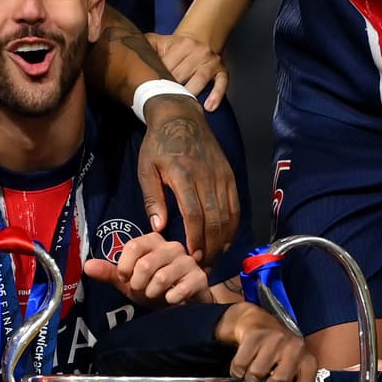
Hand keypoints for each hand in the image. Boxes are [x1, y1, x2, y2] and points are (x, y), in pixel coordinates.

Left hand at [81, 232, 213, 306]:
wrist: (184, 305)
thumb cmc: (155, 289)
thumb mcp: (129, 282)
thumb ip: (110, 273)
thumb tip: (87, 266)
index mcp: (154, 241)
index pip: (133, 245)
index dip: (124, 266)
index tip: (125, 279)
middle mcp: (172, 247)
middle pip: (145, 263)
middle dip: (138, 284)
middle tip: (141, 290)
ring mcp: (188, 261)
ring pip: (161, 277)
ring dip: (152, 293)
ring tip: (156, 295)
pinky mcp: (200, 278)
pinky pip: (180, 288)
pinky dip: (171, 298)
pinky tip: (171, 300)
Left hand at [137, 95, 238, 263]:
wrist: (180, 117)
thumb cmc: (158, 145)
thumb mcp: (146, 169)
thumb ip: (152, 198)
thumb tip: (158, 227)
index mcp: (184, 175)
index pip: (194, 214)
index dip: (195, 239)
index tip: (191, 257)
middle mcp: (207, 177)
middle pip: (215, 219)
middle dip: (210, 246)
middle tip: (202, 264)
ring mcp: (221, 176)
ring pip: (228, 215)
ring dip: (222, 240)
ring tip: (213, 257)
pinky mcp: (230, 175)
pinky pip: (235, 205)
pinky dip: (232, 225)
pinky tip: (224, 240)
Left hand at [145, 32, 227, 108]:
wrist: (202, 38)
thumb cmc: (174, 48)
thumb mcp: (159, 41)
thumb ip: (144, 46)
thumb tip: (123, 53)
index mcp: (180, 43)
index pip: (166, 65)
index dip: (156, 80)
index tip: (148, 91)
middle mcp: (197, 50)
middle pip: (181, 75)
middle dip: (170, 89)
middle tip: (160, 102)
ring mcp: (210, 61)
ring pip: (199, 79)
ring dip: (189, 94)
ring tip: (179, 106)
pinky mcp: (222, 71)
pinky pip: (221, 84)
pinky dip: (216, 95)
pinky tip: (208, 107)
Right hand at [217, 304, 316, 381]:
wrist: (258, 322)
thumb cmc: (278, 353)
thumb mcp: (291, 369)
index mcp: (308, 361)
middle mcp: (296, 348)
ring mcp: (276, 339)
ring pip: (256, 374)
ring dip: (249, 379)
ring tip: (252, 373)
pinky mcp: (256, 335)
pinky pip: (240, 364)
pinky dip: (237, 370)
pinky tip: (242, 365)